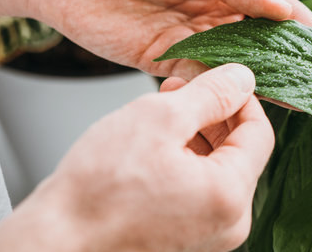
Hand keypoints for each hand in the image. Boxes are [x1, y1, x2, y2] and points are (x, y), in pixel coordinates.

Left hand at [0, 0, 311, 78]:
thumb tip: (281, 5)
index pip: (273, 6)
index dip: (300, 25)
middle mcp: (213, 11)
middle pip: (259, 42)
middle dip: (286, 61)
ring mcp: (190, 39)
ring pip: (234, 66)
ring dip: (257, 82)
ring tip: (288, 100)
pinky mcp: (162, 64)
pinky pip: (197, 81)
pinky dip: (215, 92)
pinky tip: (236, 102)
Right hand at [0, 64, 273, 251]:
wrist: (52, 245)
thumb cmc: (95, 192)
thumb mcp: (159, 118)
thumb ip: (210, 94)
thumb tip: (242, 78)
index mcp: (230, 196)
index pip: (260, 133)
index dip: (240, 97)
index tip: (218, 77)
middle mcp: (228, 224)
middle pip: (238, 152)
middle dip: (213, 114)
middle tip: (180, 87)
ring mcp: (207, 237)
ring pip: (215, 170)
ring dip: (195, 135)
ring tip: (160, 112)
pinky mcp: (184, 241)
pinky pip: (197, 191)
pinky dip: (183, 163)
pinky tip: (152, 145)